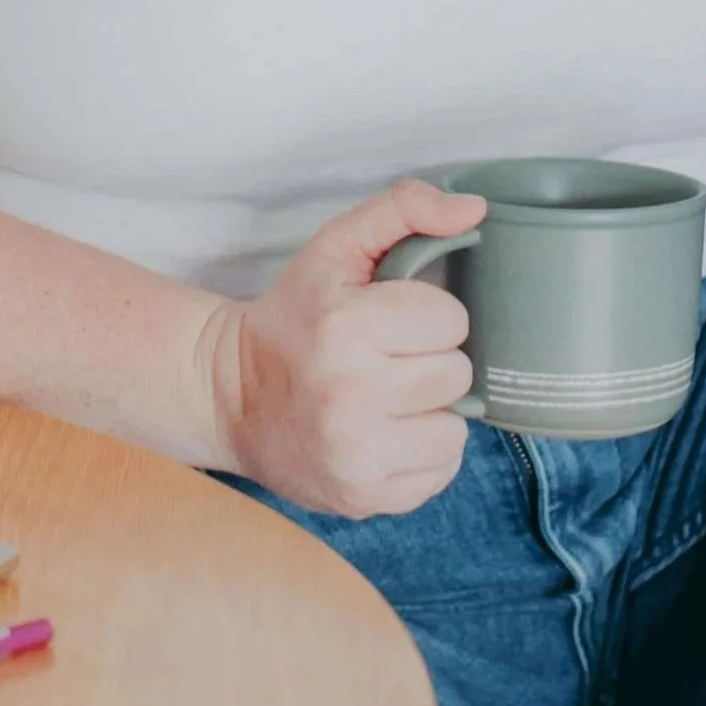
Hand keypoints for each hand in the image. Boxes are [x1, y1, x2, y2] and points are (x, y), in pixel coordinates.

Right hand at [203, 178, 487, 518]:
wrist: (230, 395)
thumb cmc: (294, 316)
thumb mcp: (337, 246)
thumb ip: (405, 208)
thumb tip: (475, 209)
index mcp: (346, 326)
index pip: (451, 320)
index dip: (427, 315)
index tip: (392, 321)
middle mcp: (350, 395)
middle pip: (457, 374)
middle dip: (429, 361)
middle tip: (388, 359)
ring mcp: (356, 455)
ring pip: (455, 429)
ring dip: (430, 411)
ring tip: (389, 397)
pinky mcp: (362, 497)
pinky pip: (440, 474)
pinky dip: (422, 453)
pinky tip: (386, 432)